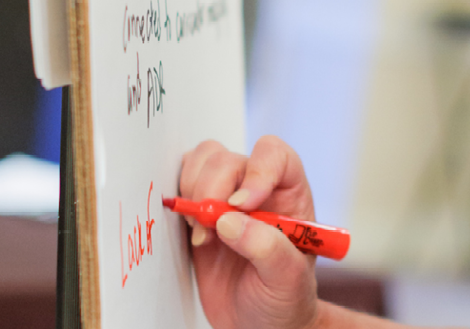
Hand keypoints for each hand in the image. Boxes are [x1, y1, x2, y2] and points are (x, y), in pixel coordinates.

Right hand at [179, 136, 318, 328]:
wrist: (259, 323)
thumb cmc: (284, 298)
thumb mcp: (287, 279)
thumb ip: (267, 249)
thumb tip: (230, 221)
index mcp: (289, 194)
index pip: (275, 156)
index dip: (257, 171)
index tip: (242, 205)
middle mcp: (258, 188)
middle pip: (230, 159)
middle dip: (213, 190)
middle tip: (211, 231)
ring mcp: (226, 198)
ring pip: (204, 161)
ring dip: (195, 193)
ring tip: (204, 235)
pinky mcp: (200, 213)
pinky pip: (183, 183)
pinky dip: (180, 201)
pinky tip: (193, 234)